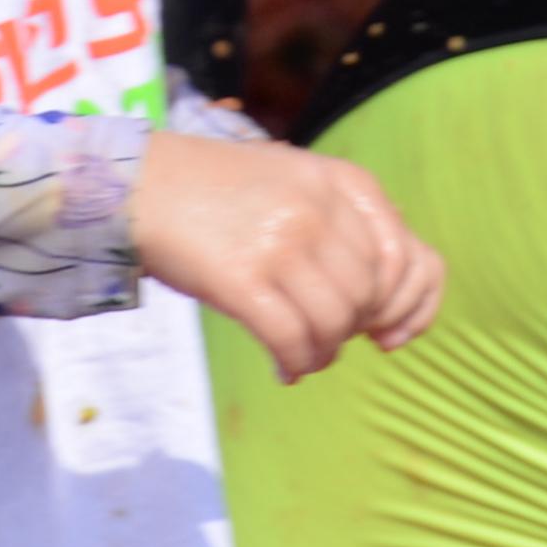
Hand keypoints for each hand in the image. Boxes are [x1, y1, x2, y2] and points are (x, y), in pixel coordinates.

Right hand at [132, 133, 444, 384]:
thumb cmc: (216, 188)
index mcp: (337, 180)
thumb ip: (343, 216)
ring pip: (335, 323)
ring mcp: (279, 242)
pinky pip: (291, 338)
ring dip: (325, 351)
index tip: (388, 334)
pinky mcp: (241, 278)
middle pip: (369, 295)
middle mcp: (316, 207)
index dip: (407, 307)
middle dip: (355, 329)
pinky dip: (295, 362)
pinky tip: (283, 369)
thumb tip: (391, 290)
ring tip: (304, 356)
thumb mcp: (293, 177)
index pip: (405, 256)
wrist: (138, 183)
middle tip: (328, 340)